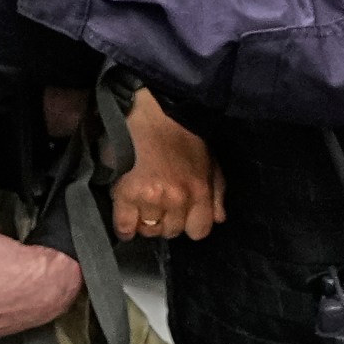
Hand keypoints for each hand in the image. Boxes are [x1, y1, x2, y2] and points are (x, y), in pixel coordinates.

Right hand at [112, 90, 224, 239]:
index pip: (199, 231)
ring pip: (149, 229)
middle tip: (158, 207)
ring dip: (145, 222)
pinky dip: (125, 227)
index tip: (179, 217)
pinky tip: (125, 220)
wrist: (154, 111)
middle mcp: (178, 199)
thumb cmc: (183, 135)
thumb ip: (217, 193)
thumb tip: (218, 219)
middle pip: (171, 232)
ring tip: (141, 209)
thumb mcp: (210, 162)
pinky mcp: (127, 193)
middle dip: (166, 222)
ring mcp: (152, 198)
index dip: (188, 225)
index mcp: (200, 191)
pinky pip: (125, 225)